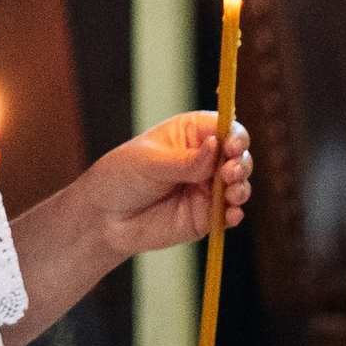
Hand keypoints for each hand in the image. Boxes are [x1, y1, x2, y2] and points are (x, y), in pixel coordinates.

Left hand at [70, 113, 250, 259]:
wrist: (104, 217)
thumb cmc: (121, 177)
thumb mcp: (149, 163)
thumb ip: (185, 161)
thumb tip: (216, 145)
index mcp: (191, 134)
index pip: (224, 128)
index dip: (235, 135)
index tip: (232, 145)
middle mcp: (205, 159)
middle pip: (238, 156)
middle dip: (240, 163)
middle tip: (228, 172)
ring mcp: (207, 188)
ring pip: (239, 184)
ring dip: (241, 187)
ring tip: (231, 193)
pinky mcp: (206, 215)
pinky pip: (229, 214)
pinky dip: (235, 213)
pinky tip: (231, 213)